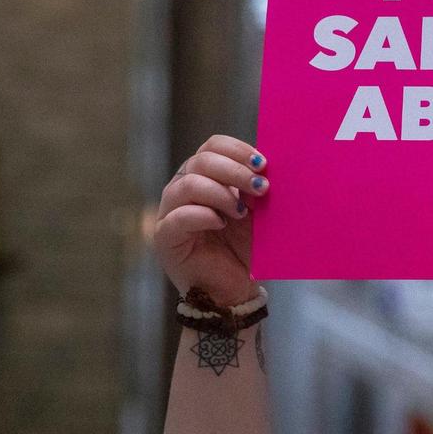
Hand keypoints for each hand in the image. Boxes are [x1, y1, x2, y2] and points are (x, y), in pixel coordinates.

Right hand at [154, 135, 268, 306]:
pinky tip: (221, 223)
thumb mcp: (255, 211)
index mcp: (204, 174)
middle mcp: (183, 187)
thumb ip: (255, 187)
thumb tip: (267, 166)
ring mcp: (170, 211)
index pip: (213, 145)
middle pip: (201, 161)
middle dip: (235, 170)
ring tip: (242, 211)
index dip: (237, 150)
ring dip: (221, 193)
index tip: (262, 163)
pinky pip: (178, 217)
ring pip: (188, 184)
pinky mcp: (165, 237)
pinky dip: (203, 215)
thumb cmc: (243, 245)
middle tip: (262, 186)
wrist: (234, 288)